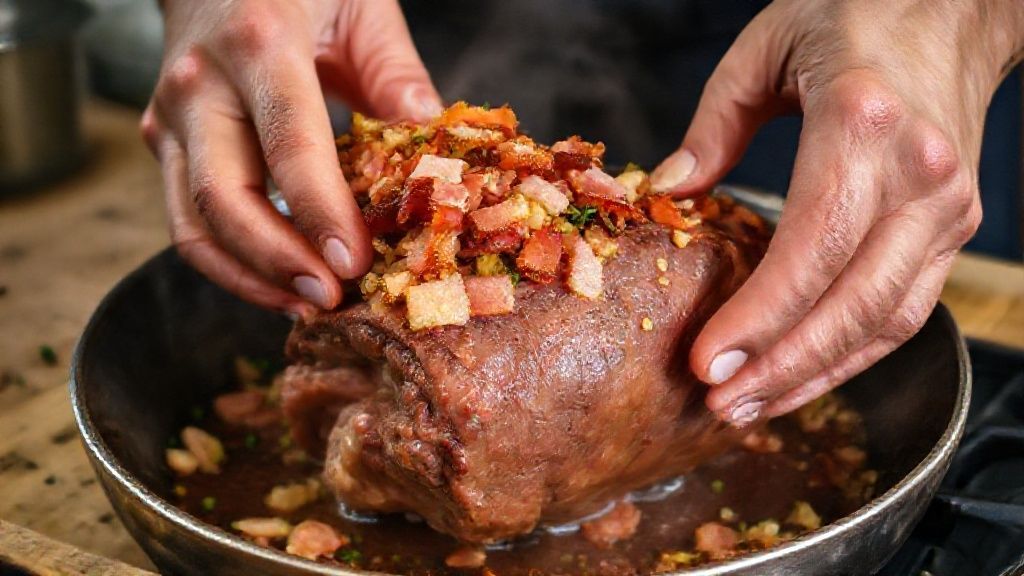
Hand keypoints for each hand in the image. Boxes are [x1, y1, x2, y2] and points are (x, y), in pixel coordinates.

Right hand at [141, 0, 440, 317]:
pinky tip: (279, 282)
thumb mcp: (362, 6)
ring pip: (190, 223)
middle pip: (220, 197)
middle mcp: (198, 83)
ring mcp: (168, 117)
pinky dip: (231, 261)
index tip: (353, 263)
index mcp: (259, 42)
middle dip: (275, 262)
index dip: (320, 211)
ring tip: (307, 305)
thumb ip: (399, 77)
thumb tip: (434, 158)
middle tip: (330, 299)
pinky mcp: (162, 142)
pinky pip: (188, 219)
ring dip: (247, 278)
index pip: (289, 143)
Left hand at [650, 0, 1023, 422]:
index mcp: (863, 124)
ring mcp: (946, 205)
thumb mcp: (765, 49)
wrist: (957, 5)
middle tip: (723, 406)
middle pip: (852, 302)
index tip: (708, 363)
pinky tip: (803, 375)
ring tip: (752, 408)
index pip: (812, 246)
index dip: (760, 316)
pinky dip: (853, 351)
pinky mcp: (953, 225)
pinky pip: (904, 307)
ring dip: (817, 374)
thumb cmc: (856, 15)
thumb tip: (667, 192)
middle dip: (783, 366)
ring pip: (886, 319)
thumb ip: (713, 125)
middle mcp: (918, 174)